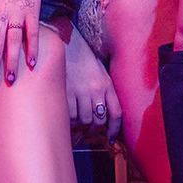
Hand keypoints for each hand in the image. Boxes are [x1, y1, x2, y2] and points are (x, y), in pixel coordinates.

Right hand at [65, 25, 121, 141]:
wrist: (65, 43)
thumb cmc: (82, 58)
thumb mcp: (99, 71)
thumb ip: (103, 91)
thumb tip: (102, 114)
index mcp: (106, 84)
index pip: (116, 113)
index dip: (115, 130)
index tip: (111, 139)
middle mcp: (96, 89)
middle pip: (99, 121)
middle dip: (94, 130)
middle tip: (89, 132)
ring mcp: (80, 91)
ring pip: (84, 120)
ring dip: (80, 126)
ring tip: (77, 123)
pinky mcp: (65, 92)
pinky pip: (70, 115)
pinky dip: (69, 120)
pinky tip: (67, 115)